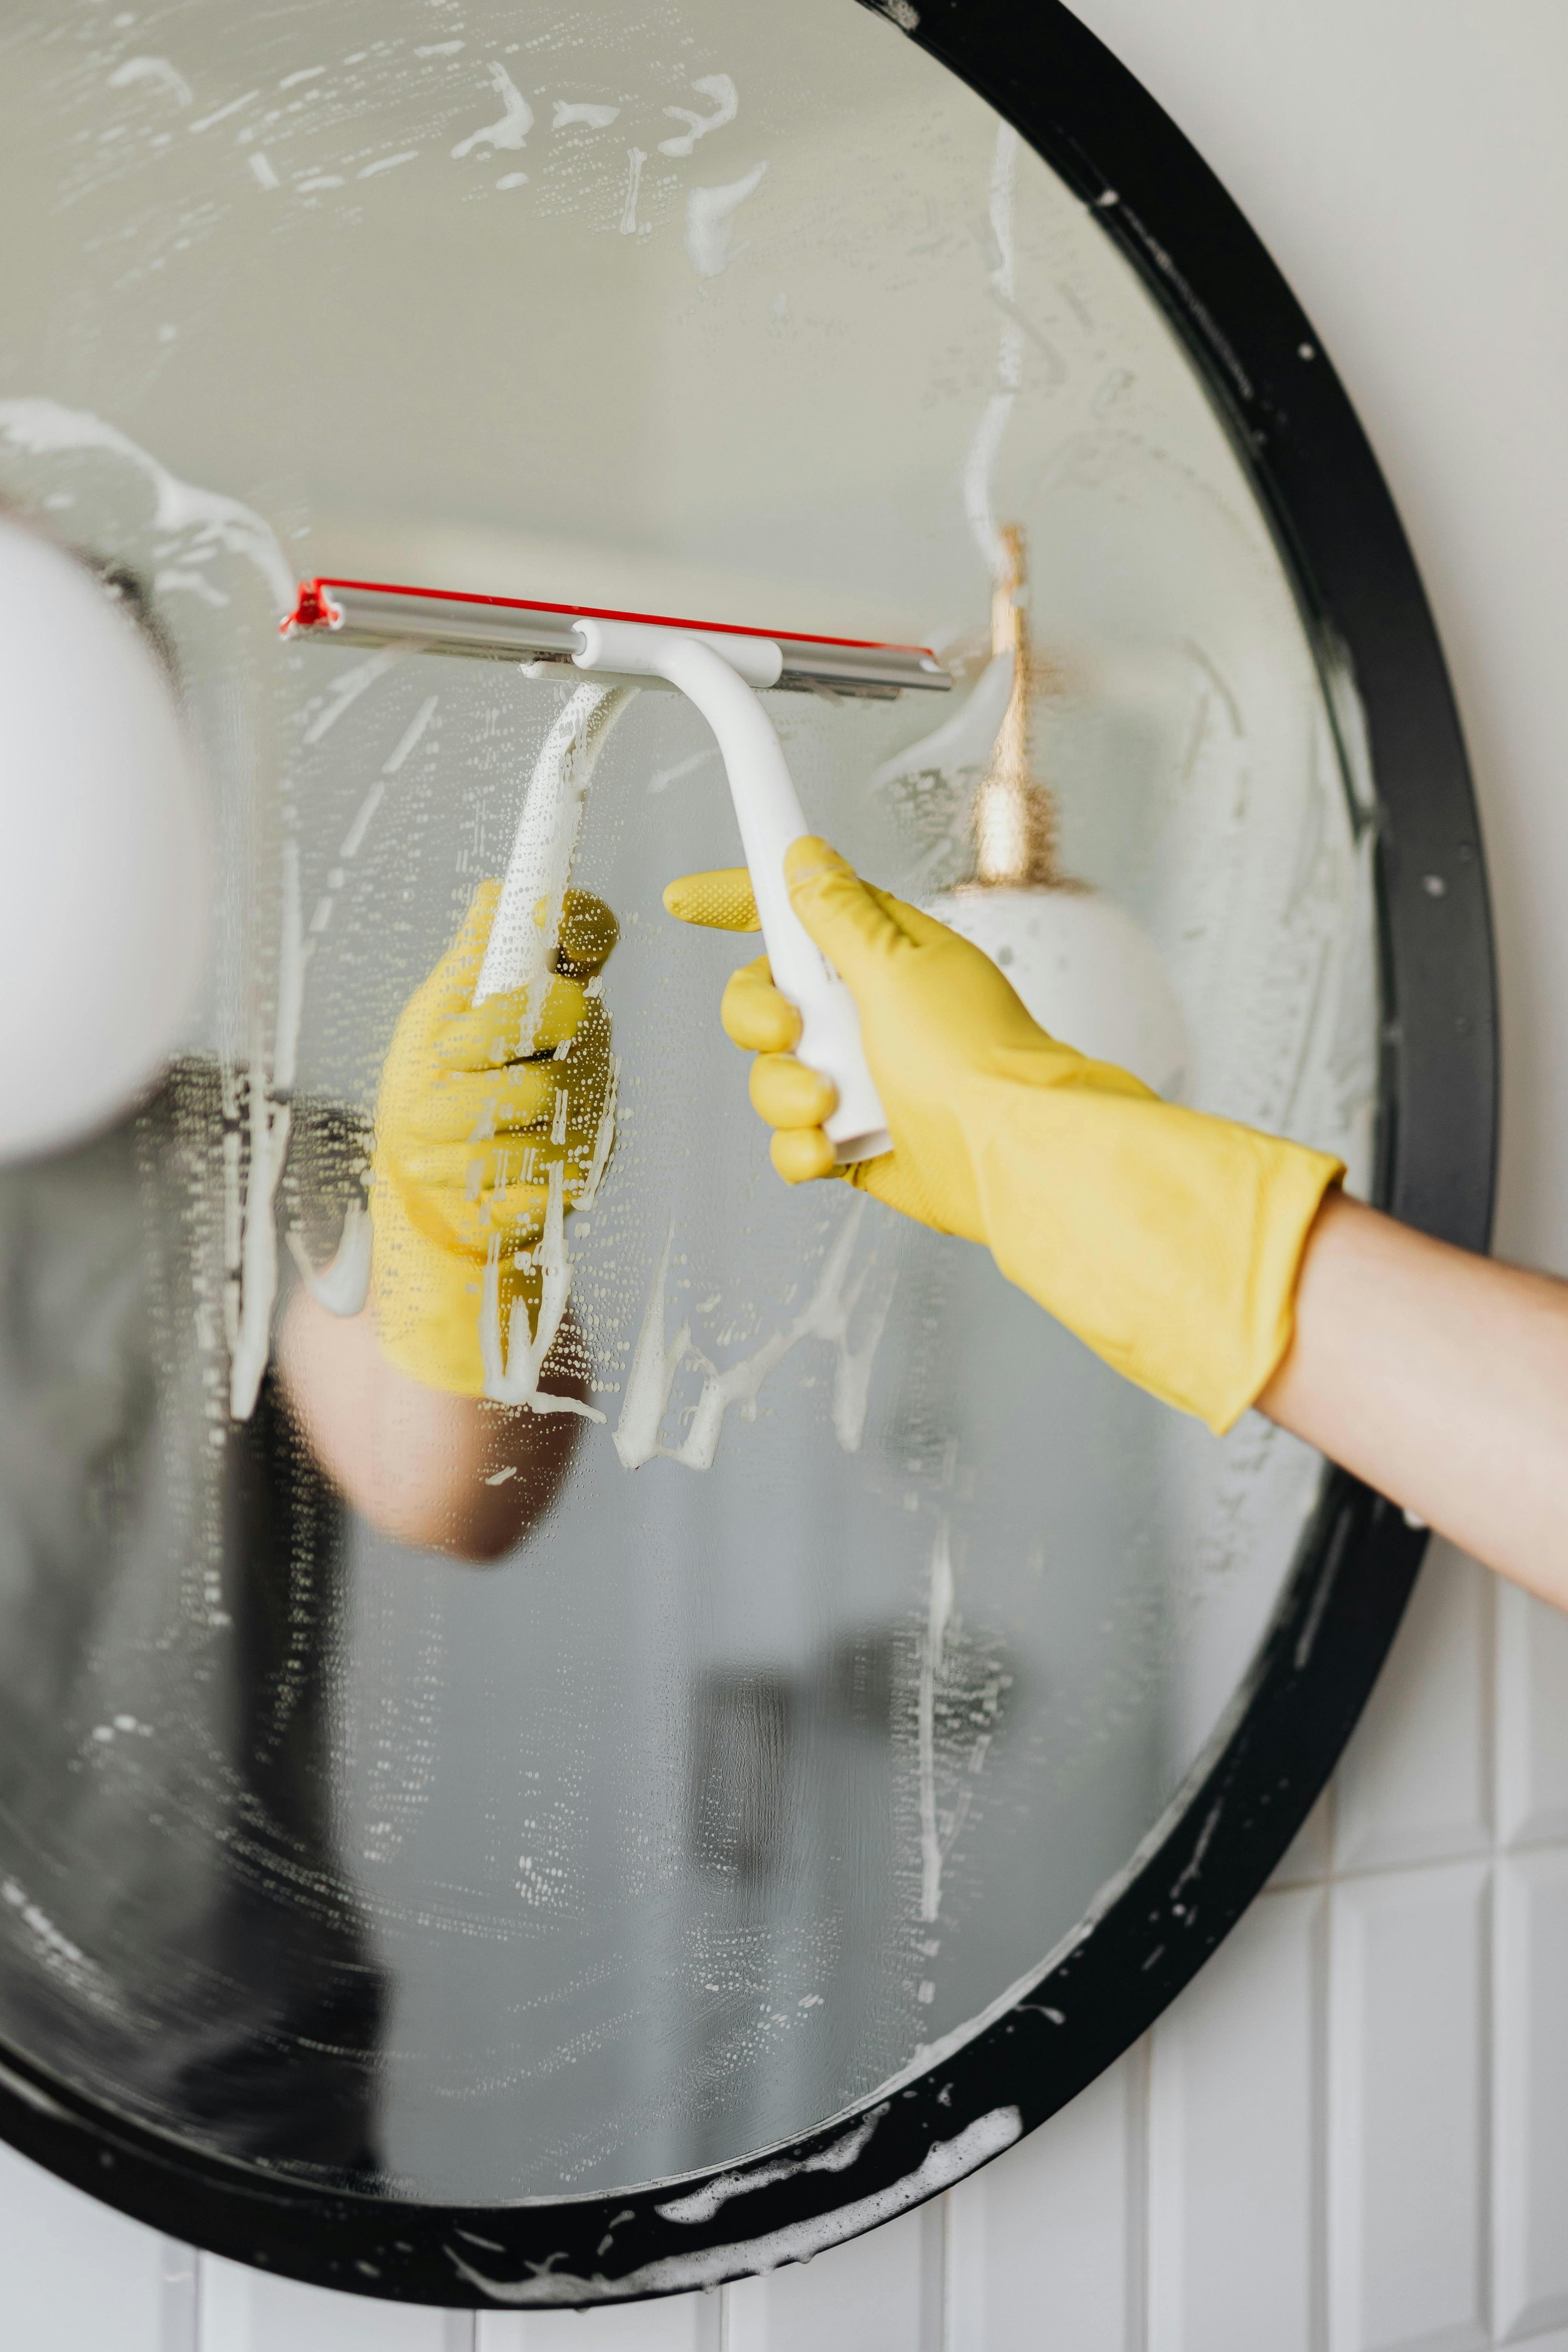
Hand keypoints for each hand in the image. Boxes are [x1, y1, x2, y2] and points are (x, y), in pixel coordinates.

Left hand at [370, 882, 616, 1396]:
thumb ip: (471, 962)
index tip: (545, 927)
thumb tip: (497, 892)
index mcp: (549, 987)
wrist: (418, 1197)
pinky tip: (448, 1170)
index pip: (590, 933)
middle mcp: (583, 1039)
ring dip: (463, 1113)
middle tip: (441, 1058)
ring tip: (422, 1131)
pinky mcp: (583, 1167)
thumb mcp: (430, 1017)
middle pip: (566, 1008)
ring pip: (543, 1090)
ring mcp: (590, 1104)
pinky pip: (536, 1159)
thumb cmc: (424, 1094)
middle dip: (489, 1033)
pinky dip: (473, 1167)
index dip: (576, 921)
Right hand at [663, 840, 1341, 1430]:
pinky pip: (793, 1141)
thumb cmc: (973, 1058)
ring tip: (832, 1106)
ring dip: (786, 1093)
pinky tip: (831, 1148)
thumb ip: (839, 915)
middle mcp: (867, 1012)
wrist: (1011, 1157)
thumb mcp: (896, 965)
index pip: (793, 913)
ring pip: (771, 1076)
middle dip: (758, 1019)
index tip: (688, 900)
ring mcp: (860, 1078)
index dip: (736, 901)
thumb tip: (806, 857)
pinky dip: (803, 1148)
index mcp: (879, 955)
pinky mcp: (857, 1140)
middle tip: (790, 1032)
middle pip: (763, 999)